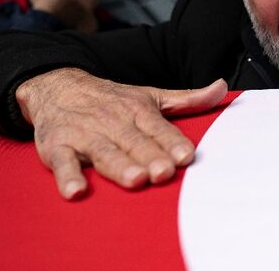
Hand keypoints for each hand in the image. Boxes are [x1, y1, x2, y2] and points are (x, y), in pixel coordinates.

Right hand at [16, 68, 229, 199]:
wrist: (57, 87)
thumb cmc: (112, 100)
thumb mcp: (150, 95)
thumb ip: (187, 99)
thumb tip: (222, 88)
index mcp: (137, 110)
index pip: (158, 127)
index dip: (172, 142)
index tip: (186, 156)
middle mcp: (113, 122)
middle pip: (134, 142)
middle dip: (150, 156)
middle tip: (164, 172)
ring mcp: (85, 135)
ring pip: (105, 153)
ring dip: (119, 166)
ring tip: (135, 179)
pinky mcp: (56, 147)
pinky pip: (62, 163)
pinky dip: (67, 176)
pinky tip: (76, 191)